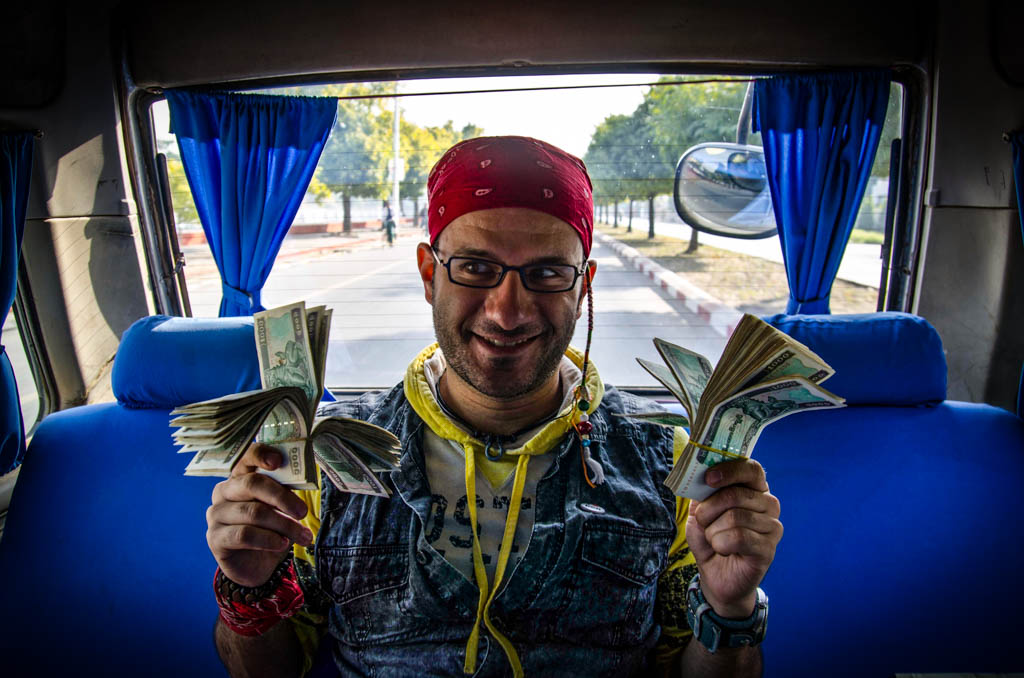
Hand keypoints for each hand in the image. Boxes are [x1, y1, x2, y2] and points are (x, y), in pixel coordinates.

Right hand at [206, 443, 313, 586]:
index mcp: (240, 477)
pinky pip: (244, 535)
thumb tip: (302, 478)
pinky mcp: (214, 538)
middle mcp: (223, 492)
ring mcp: (216, 514)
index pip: (246, 458)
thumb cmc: (270, 529)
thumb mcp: (281, 508)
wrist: (257, 565)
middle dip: (282, 497)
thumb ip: (285, 491)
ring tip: (303, 536)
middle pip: (252, 484)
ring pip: (253, 512)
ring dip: (283, 525)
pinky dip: (267, 539)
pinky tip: (281, 545)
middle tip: (303, 512)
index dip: (260, 455)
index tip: (278, 461)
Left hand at [686, 459, 781, 617]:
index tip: (708, 479)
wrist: (716, 574)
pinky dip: (721, 544)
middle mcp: (768, 503)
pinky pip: (739, 538)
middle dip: (708, 510)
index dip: (729, 471)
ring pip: (734, 517)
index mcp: (753, 488)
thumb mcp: (699, 511)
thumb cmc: (710, 537)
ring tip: (715, 539)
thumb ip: (702, 492)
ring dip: (713, 531)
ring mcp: (772, 526)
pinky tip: (724, 550)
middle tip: (702, 521)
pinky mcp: (769, 548)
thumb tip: (702, 476)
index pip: (751, 468)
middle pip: (735, 494)